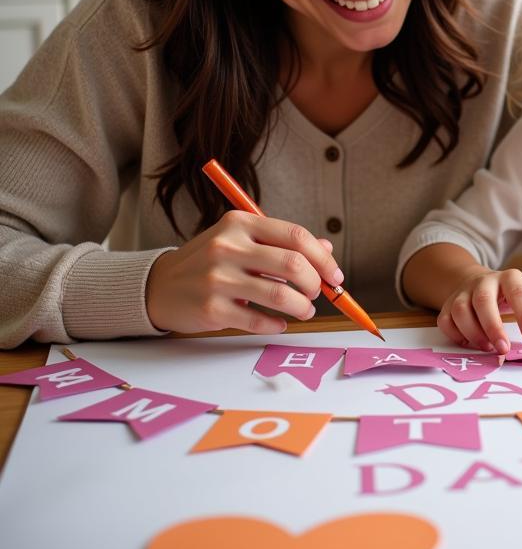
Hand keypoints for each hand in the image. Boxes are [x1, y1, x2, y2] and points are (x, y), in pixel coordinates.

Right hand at [146, 211, 343, 334]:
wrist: (160, 286)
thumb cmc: (210, 262)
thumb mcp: (242, 241)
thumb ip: (282, 243)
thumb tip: (327, 250)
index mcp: (240, 223)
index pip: (296, 237)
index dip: (322, 259)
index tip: (334, 276)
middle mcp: (228, 247)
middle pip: (293, 265)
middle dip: (314, 284)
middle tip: (317, 294)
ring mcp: (217, 278)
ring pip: (280, 295)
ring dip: (302, 307)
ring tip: (304, 310)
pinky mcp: (211, 308)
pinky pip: (259, 320)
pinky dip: (277, 324)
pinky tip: (278, 323)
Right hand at [437, 265, 521, 354]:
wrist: (480, 282)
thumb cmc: (509, 294)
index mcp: (508, 277)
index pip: (517, 292)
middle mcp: (483, 281)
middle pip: (483, 300)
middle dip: (493, 327)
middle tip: (503, 349)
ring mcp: (463, 292)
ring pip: (460, 310)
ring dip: (473, 333)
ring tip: (488, 348)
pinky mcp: (448, 305)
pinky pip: (445, 320)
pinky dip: (455, 335)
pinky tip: (469, 344)